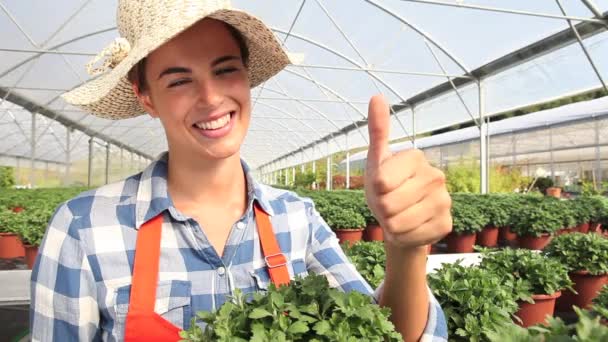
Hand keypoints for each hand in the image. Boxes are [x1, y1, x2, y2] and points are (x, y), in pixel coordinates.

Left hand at [364, 95, 451, 249]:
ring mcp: (445, 201)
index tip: (380, 186)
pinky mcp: (447, 224)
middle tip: (387, 205)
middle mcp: (435, 176)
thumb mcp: (375, 161)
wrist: (399, 219)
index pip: (380, 182)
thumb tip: (376, 96)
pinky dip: (403, 237)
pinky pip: (412, 237)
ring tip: (396, 217)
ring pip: (399, 223)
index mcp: (415, 157)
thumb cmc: (384, 187)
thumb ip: (378, 131)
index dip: (373, 190)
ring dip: (390, 225)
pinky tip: (409, 228)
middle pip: (388, 204)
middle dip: (381, 210)